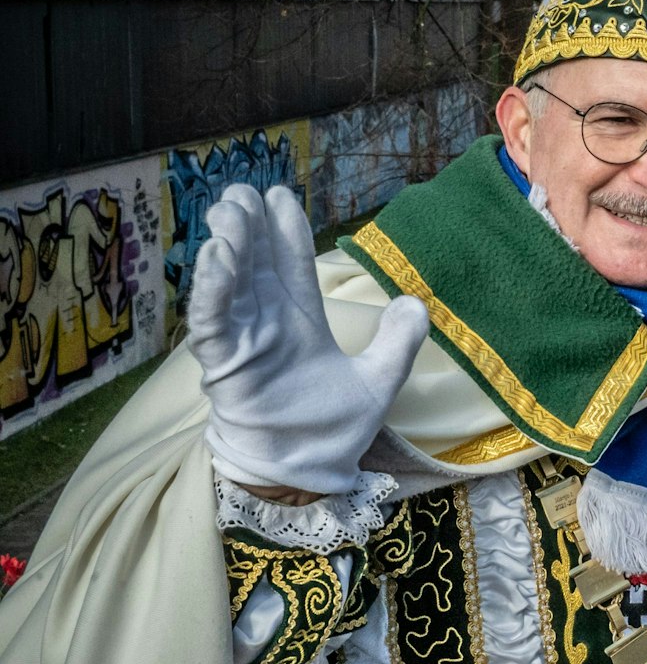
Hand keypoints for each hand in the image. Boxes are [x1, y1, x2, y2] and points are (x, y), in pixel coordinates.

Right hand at [188, 184, 429, 494]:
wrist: (306, 473)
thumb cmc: (332, 432)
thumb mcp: (378, 382)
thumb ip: (397, 344)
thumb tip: (416, 304)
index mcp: (299, 322)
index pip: (292, 265)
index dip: (286, 231)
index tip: (280, 195)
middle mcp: (266, 324)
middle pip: (256, 264)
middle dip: (249, 226)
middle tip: (242, 190)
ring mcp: (243, 341)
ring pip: (231, 283)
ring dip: (230, 246)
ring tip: (230, 210)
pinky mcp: (224, 363)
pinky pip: (215, 319)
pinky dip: (214, 287)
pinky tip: (216, 254)